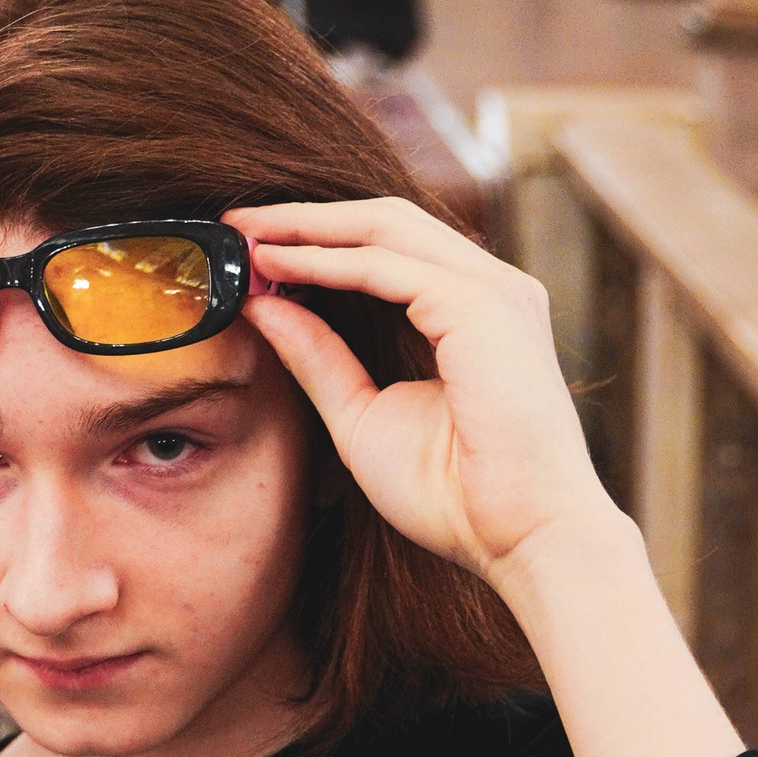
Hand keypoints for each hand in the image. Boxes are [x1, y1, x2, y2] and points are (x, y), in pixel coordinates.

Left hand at [234, 194, 742, 756]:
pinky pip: (388, 266)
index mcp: (473, 313)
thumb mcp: (363, 418)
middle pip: (384, 219)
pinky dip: (327, 260)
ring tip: (245, 233)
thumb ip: (318, 359)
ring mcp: (494, 291)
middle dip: (304, 217)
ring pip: (386, 225)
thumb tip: (262, 305)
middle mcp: (491, 289)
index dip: (316, 240)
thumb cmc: (456, 499)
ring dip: (308, 226)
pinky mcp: (483, 307)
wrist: (523, 539)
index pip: (386, 249)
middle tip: (234, 222)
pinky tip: (277, 266)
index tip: (250, 249)